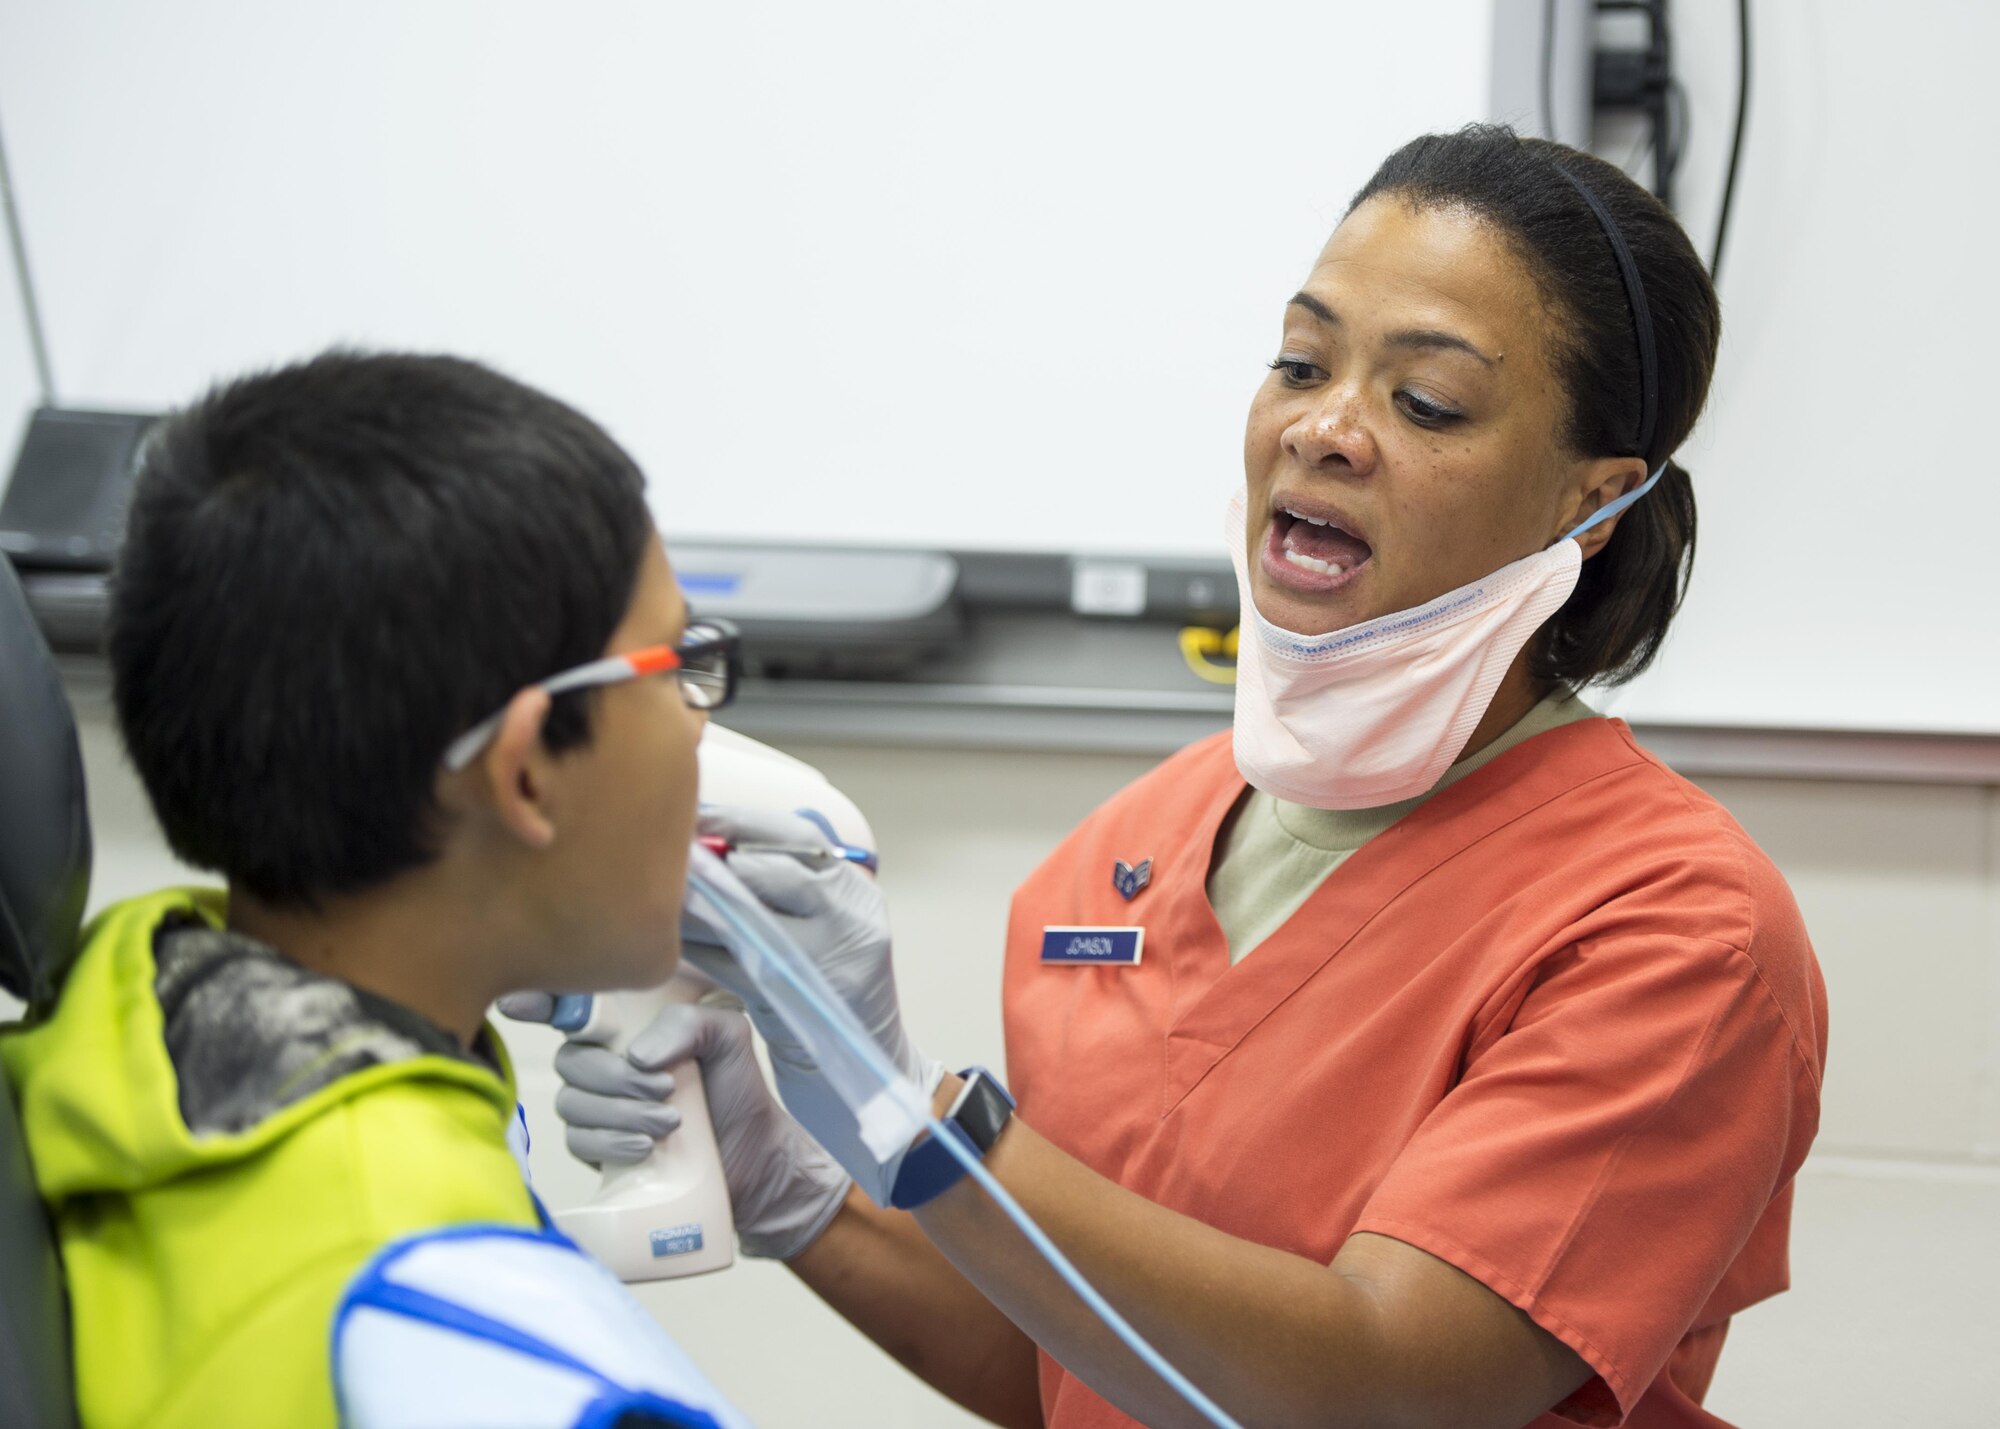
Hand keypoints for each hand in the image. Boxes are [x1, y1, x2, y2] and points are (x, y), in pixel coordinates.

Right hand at [499, 995, 849, 1259]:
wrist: (754, 1158)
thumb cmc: (738, 1089)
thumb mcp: (729, 1038)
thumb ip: (691, 1022)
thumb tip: (636, 1054)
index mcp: (631, 1022)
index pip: (573, 1003)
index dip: (540, 1000)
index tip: (523, 1006)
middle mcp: (605, 1058)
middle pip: (570, 1060)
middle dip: (616, 1078)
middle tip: (667, 1090)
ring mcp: (598, 1104)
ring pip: (572, 1103)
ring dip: (619, 1114)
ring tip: (670, 1122)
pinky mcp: (598, 1147)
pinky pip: (577, 1141)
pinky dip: (609, 1143)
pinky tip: (645, 1147)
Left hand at [682, 806, 943, 1204]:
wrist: (873, 1079)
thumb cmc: (833, 999)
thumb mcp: (825, 933)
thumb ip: (789, 890)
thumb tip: (715, 844)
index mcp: (856, 892)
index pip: (798, 839)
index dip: (741, 823)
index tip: (694, 815)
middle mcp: (852, 919)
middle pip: (771, 870)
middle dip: (713, 860)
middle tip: (666, 849)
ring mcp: (831, 960)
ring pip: (747, 915)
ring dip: (695, 903)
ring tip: (657, 889)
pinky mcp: (800, 1002)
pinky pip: (734, 965)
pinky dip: (698, 951)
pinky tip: (668, 942)